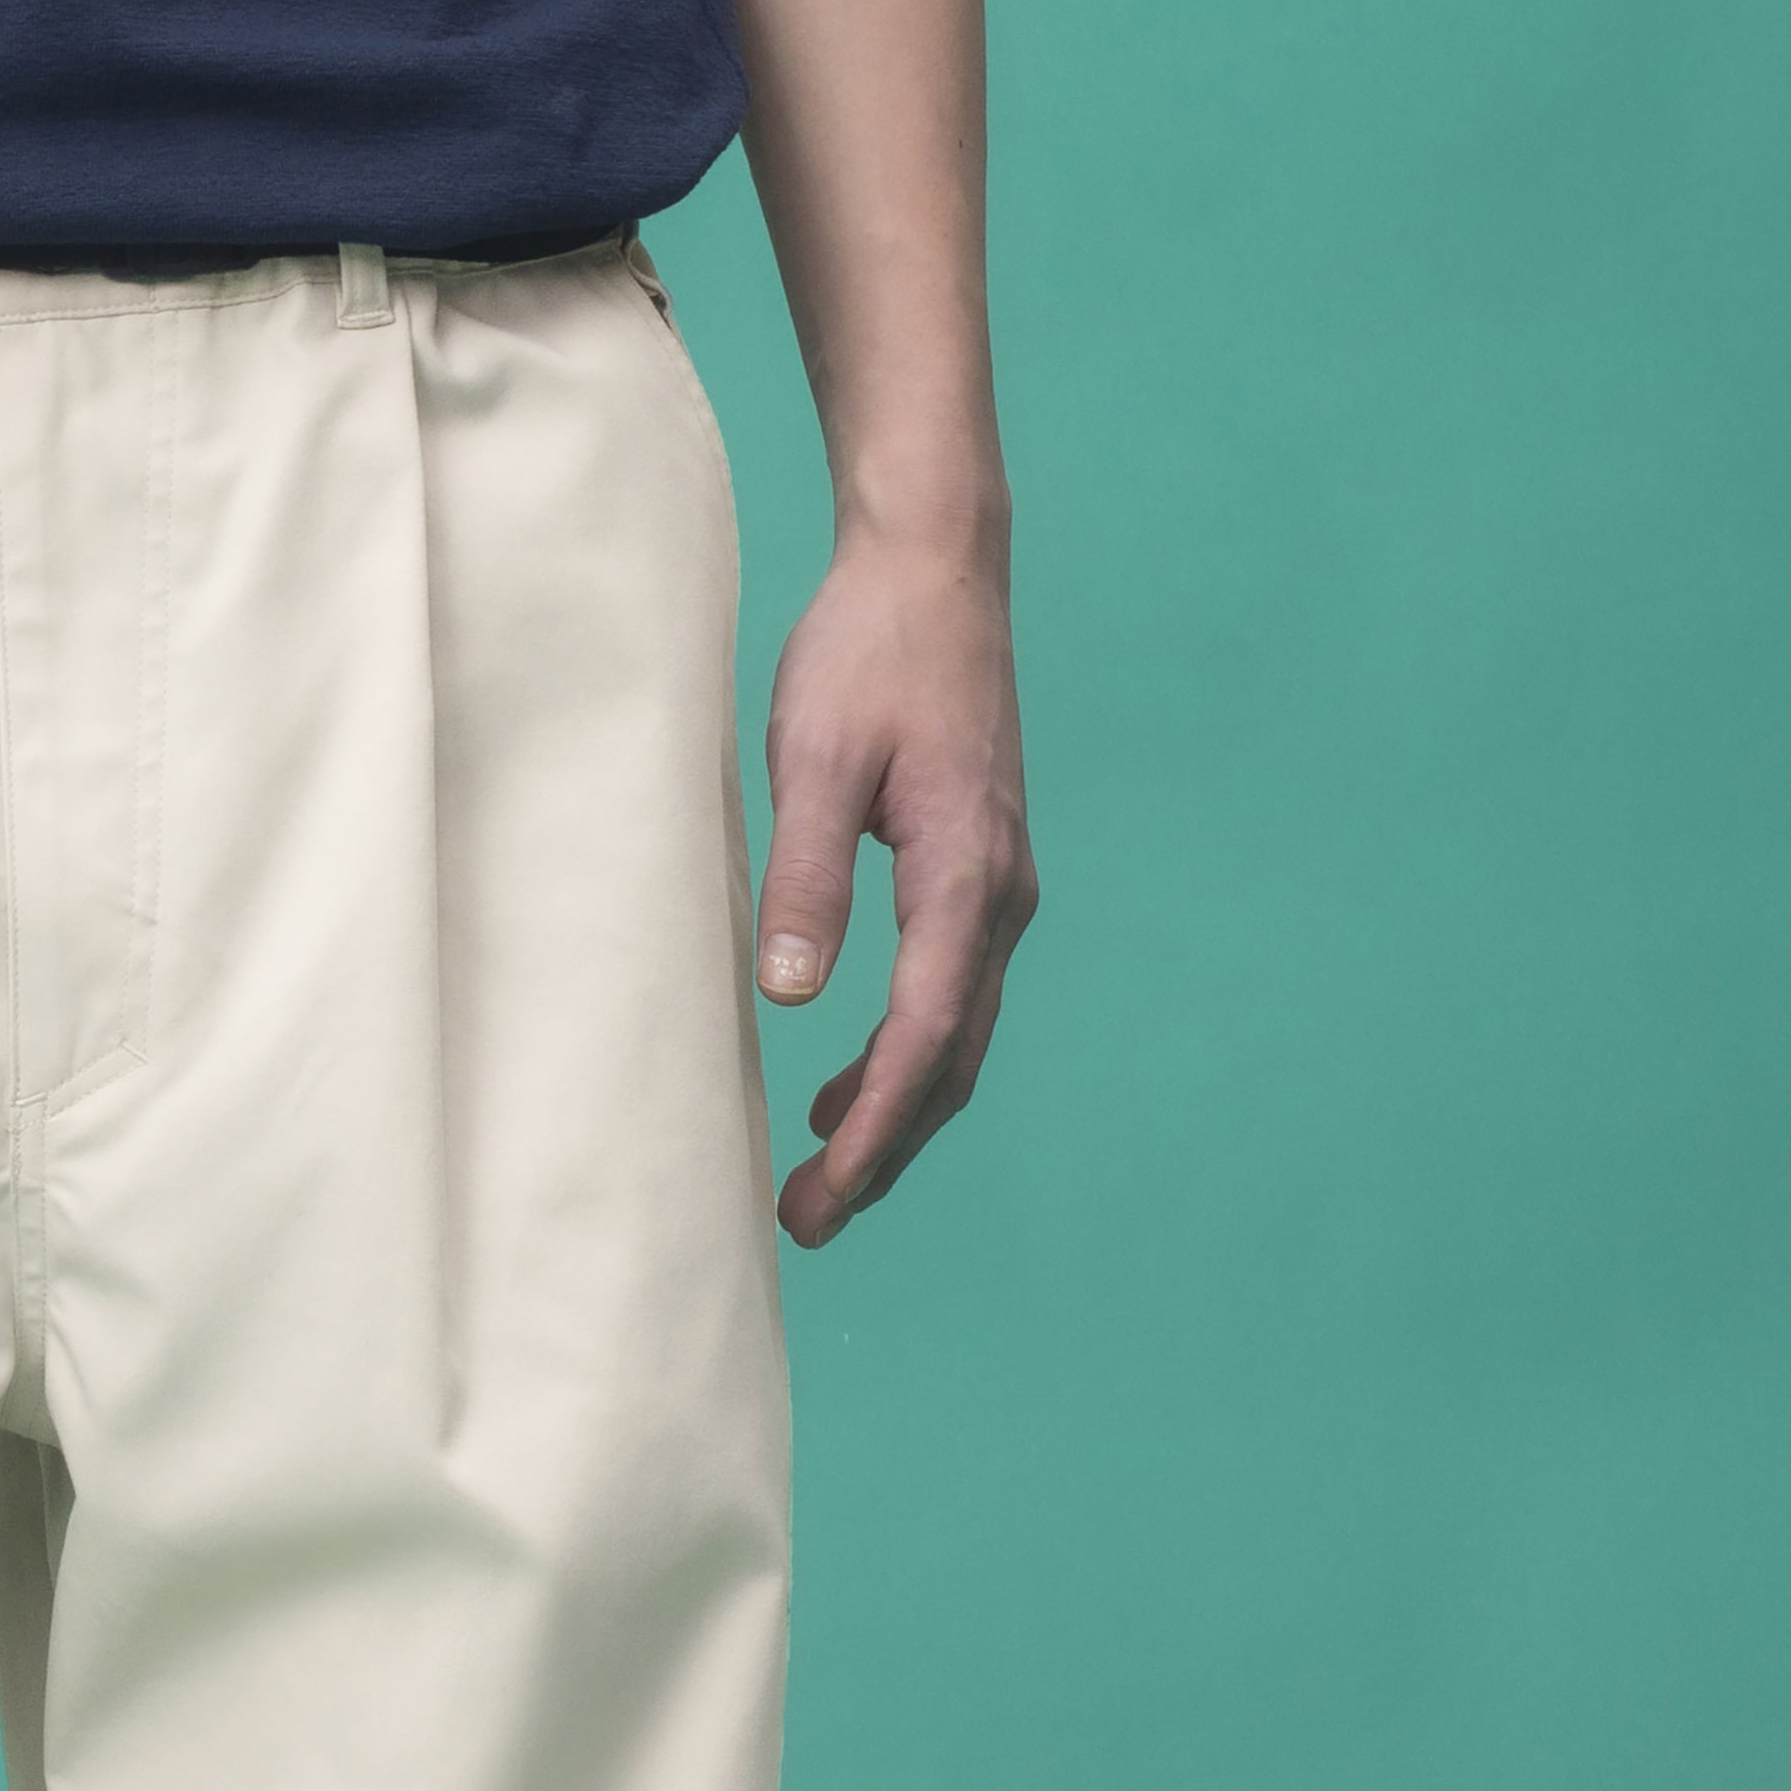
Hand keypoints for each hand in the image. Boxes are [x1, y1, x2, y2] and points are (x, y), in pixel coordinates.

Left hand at [751, 534, 1036, 1246]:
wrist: (934, 565)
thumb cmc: (870, 650)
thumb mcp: (812, 761)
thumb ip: (803, 879)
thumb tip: (790, 996)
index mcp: (964, 876)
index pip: (924, 1039)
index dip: (873, 1131)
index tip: (822, 1196)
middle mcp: (1001, 895)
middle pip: (951, 1063)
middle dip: (883, 1152)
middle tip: (807, 1225)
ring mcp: (1000, 887)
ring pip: (957, 1039)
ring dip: (894, 1116)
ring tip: (819, 1184)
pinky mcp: (980, 874)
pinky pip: (951, 995)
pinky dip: (904, 1058)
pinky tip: (842, 1089)